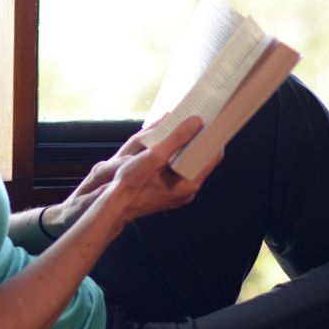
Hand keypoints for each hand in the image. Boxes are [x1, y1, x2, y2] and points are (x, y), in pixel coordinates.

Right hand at [104, 116, 221, 221]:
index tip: (211, 123)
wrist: (114, 205)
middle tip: (195, 124)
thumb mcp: (155, 156)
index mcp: (189, 184)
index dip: (213, 138)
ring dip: (186, 149)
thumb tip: (195, 123)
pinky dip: (176, 159)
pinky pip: (178, 172)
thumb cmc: (131, 184)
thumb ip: (177, 139)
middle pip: (201, 161)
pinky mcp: (168, 192)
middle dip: (198, 141)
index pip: (212, 157)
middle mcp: (187, 191)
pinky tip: (167, 148)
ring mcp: (177, 193)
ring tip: (181, 132)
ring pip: (188, 166)